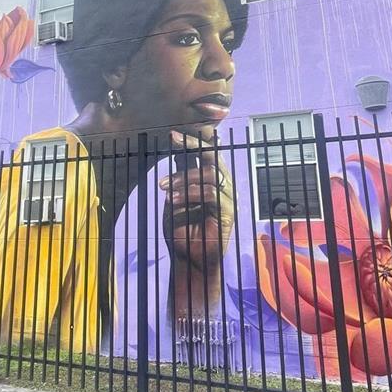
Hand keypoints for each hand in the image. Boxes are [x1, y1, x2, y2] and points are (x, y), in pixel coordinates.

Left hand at [159, 129, 233, 274]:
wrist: (188, 258)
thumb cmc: (182, 228)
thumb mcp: (176, 196)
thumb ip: (180, 176)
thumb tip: (175, 150)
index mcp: (211, 179)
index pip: (207, 152)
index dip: (193, 140)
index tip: (172, 133)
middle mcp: (223, 184)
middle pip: (213, 155)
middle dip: (193, 144)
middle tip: (173, 139)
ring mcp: (228, 197)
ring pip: (210, 173)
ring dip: (183, 177)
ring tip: (163, 187)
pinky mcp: (228, 212)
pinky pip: (212, 193)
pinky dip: (189, 193)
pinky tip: (172, 200)